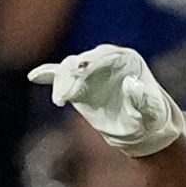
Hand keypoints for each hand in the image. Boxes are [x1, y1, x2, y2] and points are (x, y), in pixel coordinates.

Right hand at [29, 44, 185, 156]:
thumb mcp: (151, 113)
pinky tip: (34, 77)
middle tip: (65, 96)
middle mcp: (106, 58)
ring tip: (60, 100)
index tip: (85, 79)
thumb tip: (130, 84)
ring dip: (62, 82)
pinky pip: (60, 74)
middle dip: (72, 75)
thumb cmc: (151, 120)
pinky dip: (48, 75)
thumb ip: (141, 99)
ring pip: (69, 68)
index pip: (104, 56)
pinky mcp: (79, 82)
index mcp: (127, 58)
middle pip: (83, 60)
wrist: (144, 130)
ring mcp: (91, 69)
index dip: (90, 66)